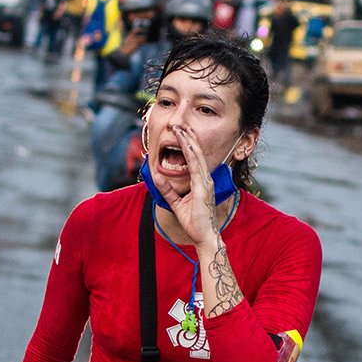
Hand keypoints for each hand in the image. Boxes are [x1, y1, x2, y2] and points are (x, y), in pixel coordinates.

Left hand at [154, 121, 220, 247]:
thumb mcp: (176, 203)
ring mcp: (205, 183)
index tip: (181, 133)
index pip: (193, 159)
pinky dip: (191, 155)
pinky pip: (196, 167)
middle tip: (180, 125)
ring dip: (189, 142)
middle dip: (188, 138)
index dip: (187, 145)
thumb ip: (167, 190)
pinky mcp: (202, 188)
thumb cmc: (194, 222)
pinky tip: (186, 145)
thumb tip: (157, 177)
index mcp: (201, 182)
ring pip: (196, 157)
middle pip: (196, 154)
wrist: (203, 236)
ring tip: (182, 130)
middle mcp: (205, 179)